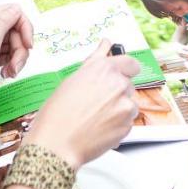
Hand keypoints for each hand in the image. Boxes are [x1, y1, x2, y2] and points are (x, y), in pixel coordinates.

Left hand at [0, 4, 32, 135]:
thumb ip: (2, 23)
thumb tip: (16, 8)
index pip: (12, 12)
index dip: (23, 27)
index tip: (28, 45)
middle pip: (15, 29)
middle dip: (20, 48)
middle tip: (16, 65)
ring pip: (14, 43)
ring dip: (17, 58)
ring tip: (11, 73)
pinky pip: (9, 54)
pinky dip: (12, 64)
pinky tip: (7, 74)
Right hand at [24, 41, 139, 168]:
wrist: (56, 145)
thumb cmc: (57, 114)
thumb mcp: (73, 79)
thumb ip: (95, 60)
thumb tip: (106, 43)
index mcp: (105, 69)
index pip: (131, 63)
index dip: (124, 70)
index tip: (119, 75)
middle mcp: (119, 84)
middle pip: (127, 85)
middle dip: (116, 92)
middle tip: (95, 103)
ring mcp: (125, 106)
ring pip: (128, 104)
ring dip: (118, 109)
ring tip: (95, 118)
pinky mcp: (128, 126)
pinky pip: (127, 122)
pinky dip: (117, 125)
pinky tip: (98, 129)